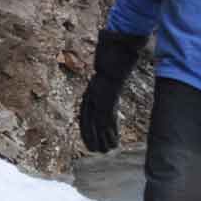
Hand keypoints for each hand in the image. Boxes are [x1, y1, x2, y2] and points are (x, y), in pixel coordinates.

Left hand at [77, 30, 147, 152]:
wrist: (115, 50)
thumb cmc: (114, 56)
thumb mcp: (109, 69)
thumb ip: (109, 76)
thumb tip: (112, 75)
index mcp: (91, 90)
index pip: (85, 114)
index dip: (87, 128)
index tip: (91, 139)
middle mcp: (92, 96)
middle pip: (88, 121)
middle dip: (91, 137)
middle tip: (96, 150)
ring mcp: (99, 98)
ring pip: (97, 124)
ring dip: (101, 139)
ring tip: (105, 151)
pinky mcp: (106, 99)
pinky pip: (106, 120)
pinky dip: (110, 133)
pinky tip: (114, 142)